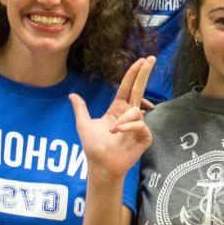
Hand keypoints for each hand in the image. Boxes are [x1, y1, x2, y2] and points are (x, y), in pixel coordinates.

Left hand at [70, 57, 155, 180]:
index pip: (127, 87)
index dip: (134, 73)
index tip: (141, 60)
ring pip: (136, 110)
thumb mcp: (84, 125)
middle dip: (145, 73)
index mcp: (118, 108)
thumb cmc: (94, 148)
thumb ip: (81, 109)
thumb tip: (72, 95)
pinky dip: (129, 126)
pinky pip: (140, 125)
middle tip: (151, 58)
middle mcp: (130, 113)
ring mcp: (138, 124)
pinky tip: (118, 131)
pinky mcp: (144, 136)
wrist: (100, 166)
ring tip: (112, 130)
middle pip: (139, 88)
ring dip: (124, 119)